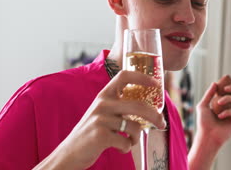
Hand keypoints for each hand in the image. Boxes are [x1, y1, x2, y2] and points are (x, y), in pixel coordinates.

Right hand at [35, 70, 165, 169]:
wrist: (69, 154)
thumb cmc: (92, 133)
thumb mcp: (102, 113)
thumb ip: (119, 106)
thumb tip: (149, 107)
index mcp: (104, 95)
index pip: (124, 76)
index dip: (142, 77)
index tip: (156, 83)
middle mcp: (102, 104)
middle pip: (138, 105)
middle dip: (155, 116)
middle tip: (161, 124)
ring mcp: (100, 119)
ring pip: (134, 127)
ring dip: (136, 137)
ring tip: (130, 141)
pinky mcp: (100, 136)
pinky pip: (126, 142)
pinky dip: (126, 148)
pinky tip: (119, 148)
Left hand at [196, 75, 230, 147]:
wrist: (207, 136)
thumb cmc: (204, 122)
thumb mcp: (203, 105)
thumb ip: (209, 94)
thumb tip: (215, 83)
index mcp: (222, 104)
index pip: (228, 92)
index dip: (227, 86)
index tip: (222, 83)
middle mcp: (229, 108)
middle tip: (225, 88)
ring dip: (227, 99)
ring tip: (218, 102)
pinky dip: (227, 112)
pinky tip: (220, 116)